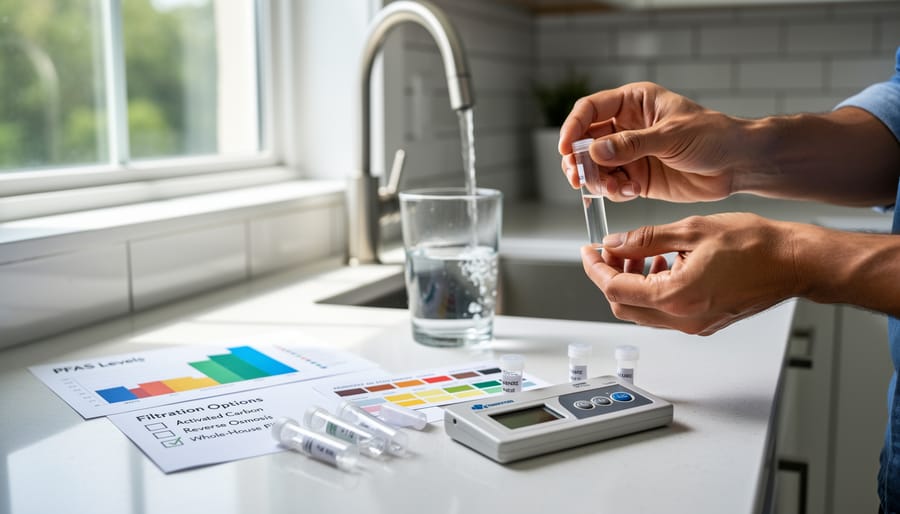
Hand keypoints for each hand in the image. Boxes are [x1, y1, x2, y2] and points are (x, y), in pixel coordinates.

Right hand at [558, 82, 742, 202]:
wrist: (738, 164)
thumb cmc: (712, 136)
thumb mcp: (671, 135)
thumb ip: (631, 144)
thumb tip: (595, 152)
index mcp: (634, 102)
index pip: (591, 109)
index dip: (573, 127)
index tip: (566, 149)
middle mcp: (626, 127)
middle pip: (586, 141)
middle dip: (578, 160)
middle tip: (577, 177)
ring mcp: (631, 154)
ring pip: (596, 167)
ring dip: (596, 180)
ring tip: (609, 188)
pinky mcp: (638, 178)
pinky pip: (613, 185)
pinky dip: (614, 191)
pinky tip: (629, 192)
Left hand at [581, 213, 797, 334]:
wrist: (795, 263)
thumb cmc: (756, 245)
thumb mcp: (691, 230)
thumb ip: (646, 239)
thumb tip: (614, 243)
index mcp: (675, 297)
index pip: (614, 288)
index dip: (595, 268)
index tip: (588, 252)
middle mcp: (682, 318)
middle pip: (623, 306)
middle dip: (610, 277)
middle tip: (612, 251)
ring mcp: (693, 325)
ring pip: (642, 311)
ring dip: (631, 284)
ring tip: (640, 254)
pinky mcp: (704, 323)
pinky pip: (664, 313)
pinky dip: (652, 291)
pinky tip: (662, 265)